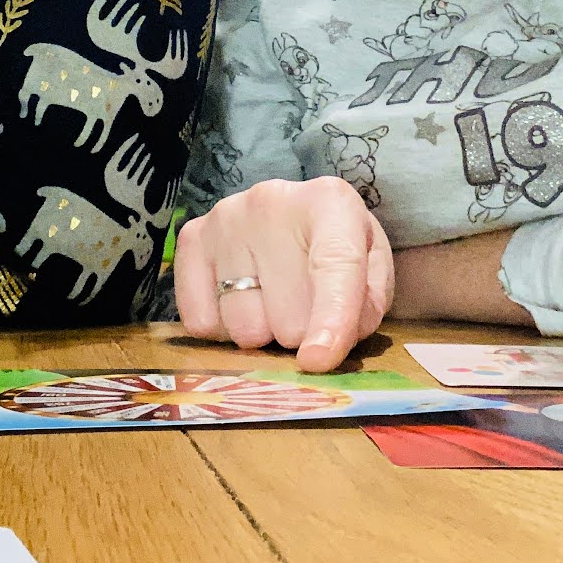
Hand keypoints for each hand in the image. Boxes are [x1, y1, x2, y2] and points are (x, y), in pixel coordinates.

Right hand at [172, 177, 392, 372]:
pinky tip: (241, 301)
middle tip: (305, 307)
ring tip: (272, 301)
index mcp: (330, 202)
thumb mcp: (370, 270)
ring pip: (244, 326)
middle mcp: (272, 201)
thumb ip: (364, 308)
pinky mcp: (191, 239)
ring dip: (264, 332)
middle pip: (288, 315)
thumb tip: (322, 347)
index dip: (331, 318)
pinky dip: (225, 330)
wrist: (289, 216)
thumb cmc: (333, 248)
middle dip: (301, 331)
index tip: (319, 360)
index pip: (334, 264)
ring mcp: (225, 219)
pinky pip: (203, 323)